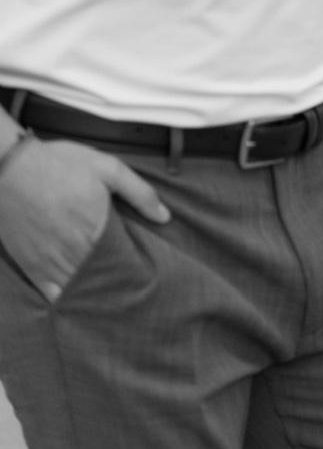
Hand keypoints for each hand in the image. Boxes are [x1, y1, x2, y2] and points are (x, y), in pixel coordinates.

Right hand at [0, 138, 169, 302]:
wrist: (9, 170)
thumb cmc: (60, 165)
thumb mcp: (108, 168)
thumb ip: (139, 193)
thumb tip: (164, 217)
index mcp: (98, 229)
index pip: (126, 262)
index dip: (138, 270)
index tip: (149, 273)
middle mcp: (75, 252)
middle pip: (105, 279)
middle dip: (120, 284)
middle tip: (135, 289)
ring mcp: (50, 263)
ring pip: (80, 290)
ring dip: (96, 294)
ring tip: (113, 297)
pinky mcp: (31, 267)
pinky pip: (51, 294)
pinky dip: (66, 299)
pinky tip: (78, 300)